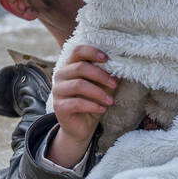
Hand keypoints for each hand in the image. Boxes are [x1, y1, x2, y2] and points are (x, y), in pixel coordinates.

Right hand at [48, 44, 115, 166]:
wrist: (81, 126)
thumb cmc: (91, 102)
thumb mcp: (102, 87)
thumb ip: (106, 76)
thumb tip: (120, 67)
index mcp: (70, 66)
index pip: (77, 51)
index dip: (92, 52)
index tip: (107, 59)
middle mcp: (61, 75)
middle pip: (80, 67)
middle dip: (100, 75)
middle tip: (114, 84)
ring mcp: (57, 91)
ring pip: (79, 85)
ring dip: (98, 93)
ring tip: (111, 101)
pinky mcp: (58, 106)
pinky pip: (76, 103)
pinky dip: (92, 105)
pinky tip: (102, 109)